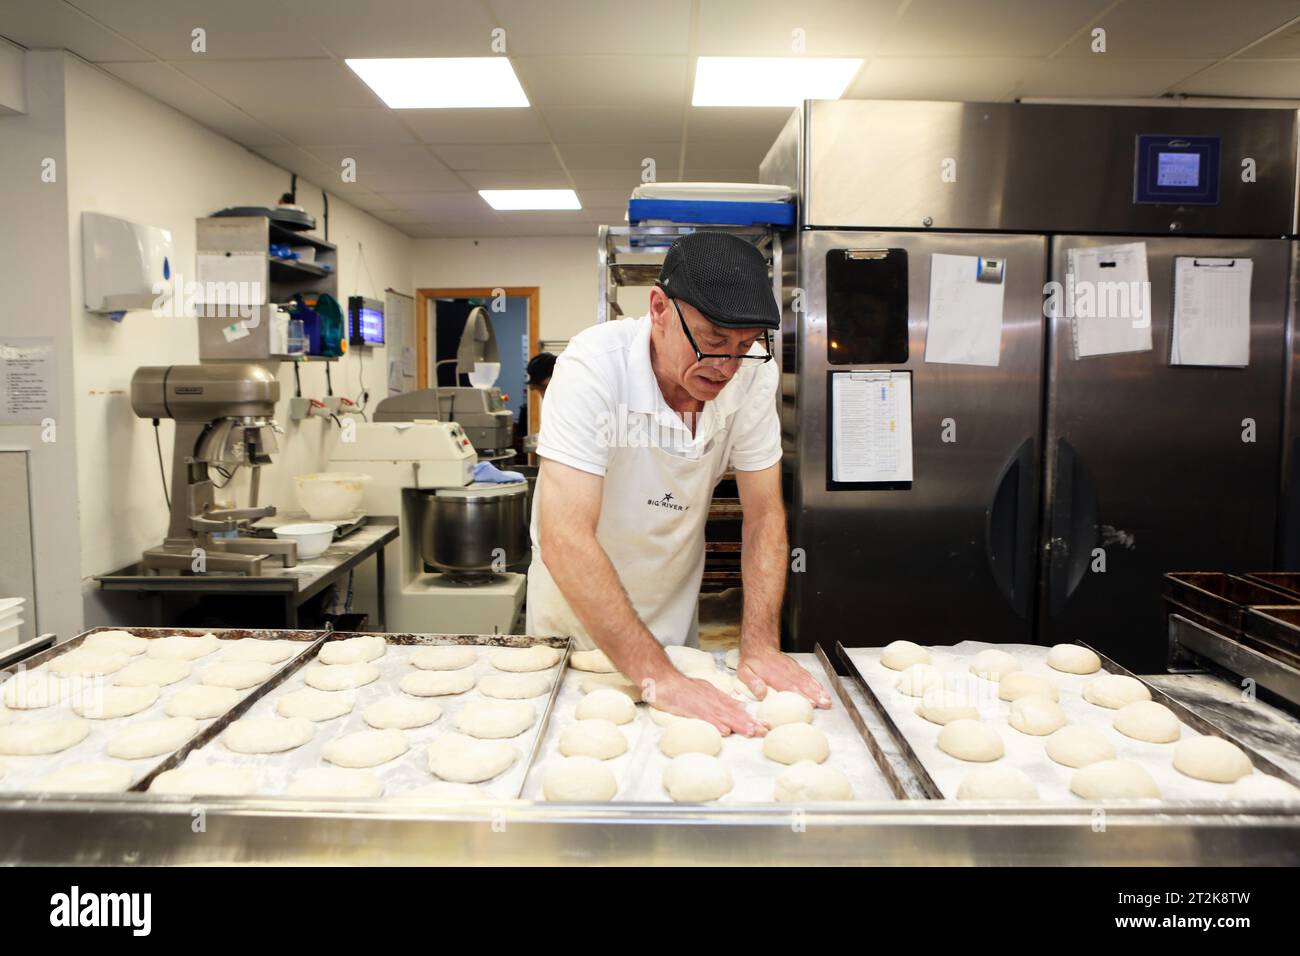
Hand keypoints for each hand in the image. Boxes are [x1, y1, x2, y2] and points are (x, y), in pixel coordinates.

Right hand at [645, 671, 765, 736]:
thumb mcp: (704, 689)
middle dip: (749, 722)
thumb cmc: (680, 687)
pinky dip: (715, 724)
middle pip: (733, 713)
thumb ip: (719, 698)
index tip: (762, 725)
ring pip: (723, 716)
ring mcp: (702, 704)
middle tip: (763, 731)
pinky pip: (705, 718)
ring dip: (738, 724)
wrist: (663, 679)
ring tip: (751, 733)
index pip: (736, 707)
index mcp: (715, 695)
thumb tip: (736, 705)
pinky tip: (725, 731)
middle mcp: (712, 699)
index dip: (749, 717)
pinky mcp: (691, 709)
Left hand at [736, 644, 831, 708]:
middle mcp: (785, 672)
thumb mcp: (744, 672)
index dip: (801, 694)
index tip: (811, 702)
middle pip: (803, 684)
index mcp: (773, 675)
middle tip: (825, 703)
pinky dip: (816, 683)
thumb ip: (752, 683)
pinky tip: (822, 690)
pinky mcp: (796, 667)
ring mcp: (792, 669)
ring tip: (827, 699)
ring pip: (808, 680)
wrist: (759, 645)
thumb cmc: (751, 662)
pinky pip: (808, 675)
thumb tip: (760, 693)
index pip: (789, 686)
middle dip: (815, 694)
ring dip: (819, 690)